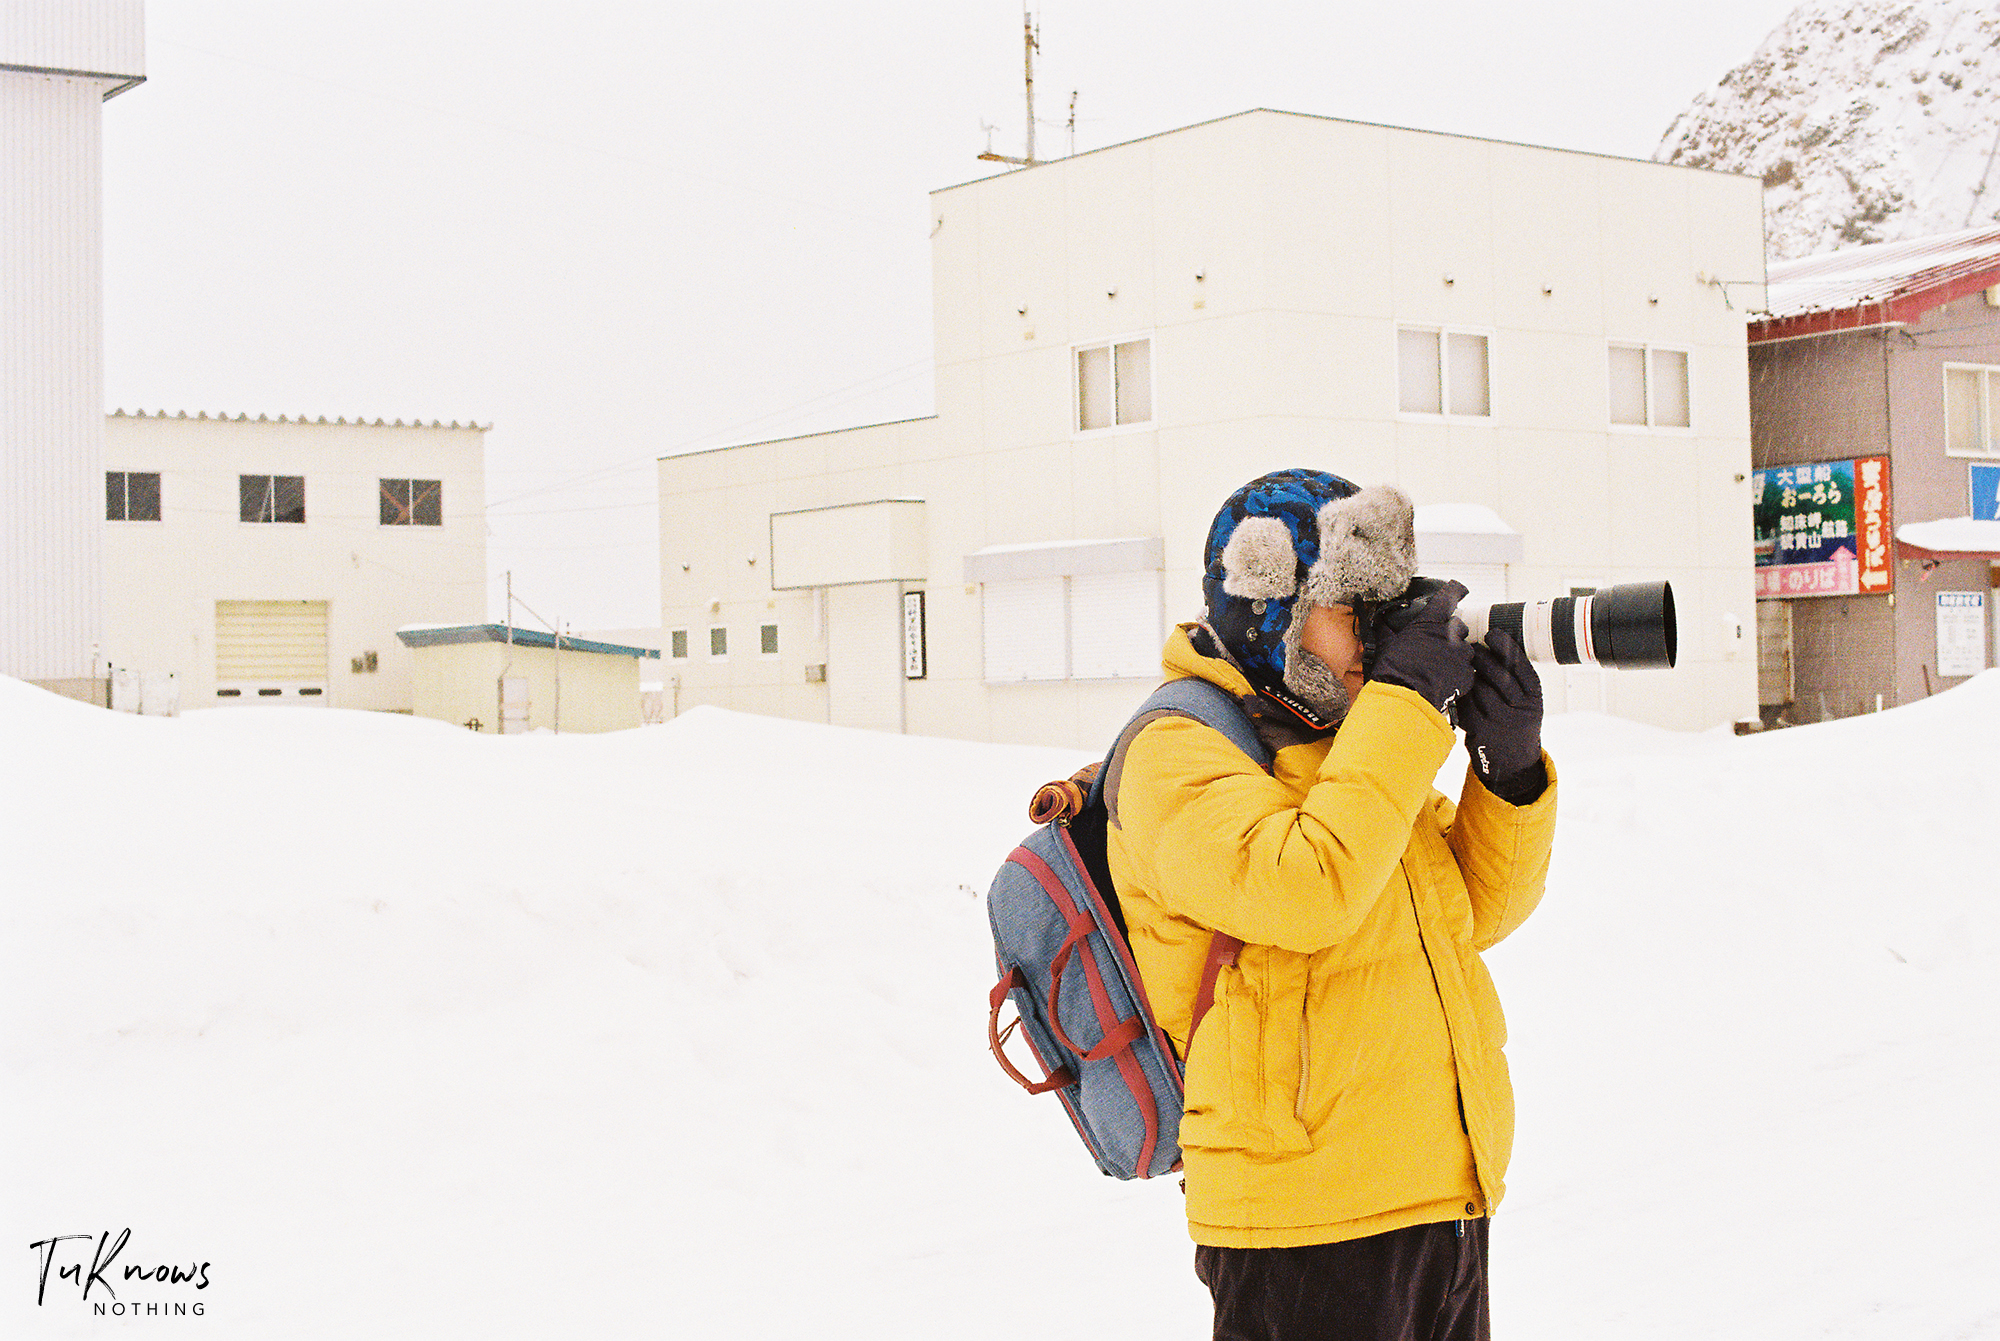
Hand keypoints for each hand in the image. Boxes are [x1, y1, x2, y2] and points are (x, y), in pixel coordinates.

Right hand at [1368, 581, 1473, 717]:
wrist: (1406, 698)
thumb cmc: (1394, 671)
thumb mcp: (1386, 644)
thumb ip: (1387, 629)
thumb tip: (1380, 621)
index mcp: (1431, 621)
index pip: (1449, 596)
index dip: (1456, 590)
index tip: (1460, 590)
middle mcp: (1450, 634)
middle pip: (1459, 625)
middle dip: (1450, 632)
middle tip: (1437, 644)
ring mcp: (1461, 654)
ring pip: (1464, 648)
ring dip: (1455, 653)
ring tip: (1439, 666)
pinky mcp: (1467, 674)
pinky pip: (1466, 668)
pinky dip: (1458, 672)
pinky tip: (1443, 678)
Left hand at [1460, 630, 1544, 797]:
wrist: (1513, 763)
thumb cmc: (1516, 723)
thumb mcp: (1526, 703)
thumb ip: (1514, 680)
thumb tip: (1492, 643)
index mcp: (1533, 697)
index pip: (1521, 666)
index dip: (1506, 647)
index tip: (1493, 633)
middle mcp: (1520, 709)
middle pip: (1498, 675)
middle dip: (1482, 657)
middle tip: (1470, 646)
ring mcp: (1500, 721)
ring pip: (1479, 688)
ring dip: (1468, 673)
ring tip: (1462, 663)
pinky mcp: (1480, 730)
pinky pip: (1465, 704)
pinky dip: (1460, 692)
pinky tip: (1458, 686)